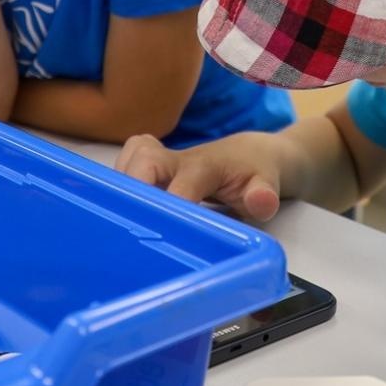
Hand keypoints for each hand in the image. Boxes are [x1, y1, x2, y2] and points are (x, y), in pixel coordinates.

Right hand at [116, 132, 282, 220]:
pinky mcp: (152, 168)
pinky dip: (119, 185)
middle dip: (133, 186)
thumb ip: (262, 196)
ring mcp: (162, 161)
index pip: (182, 183)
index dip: (171, 205)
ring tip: (122, 219)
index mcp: (204, 166)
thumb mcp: (266, 187)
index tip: (163, 231)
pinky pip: (126, 166)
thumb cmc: (255, 174)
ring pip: (130, 158)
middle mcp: (177, 159)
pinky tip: (124, 212)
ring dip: (120, 185)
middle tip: (132, 223)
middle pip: (143, 158)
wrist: (251, 154)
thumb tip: (260, 201)